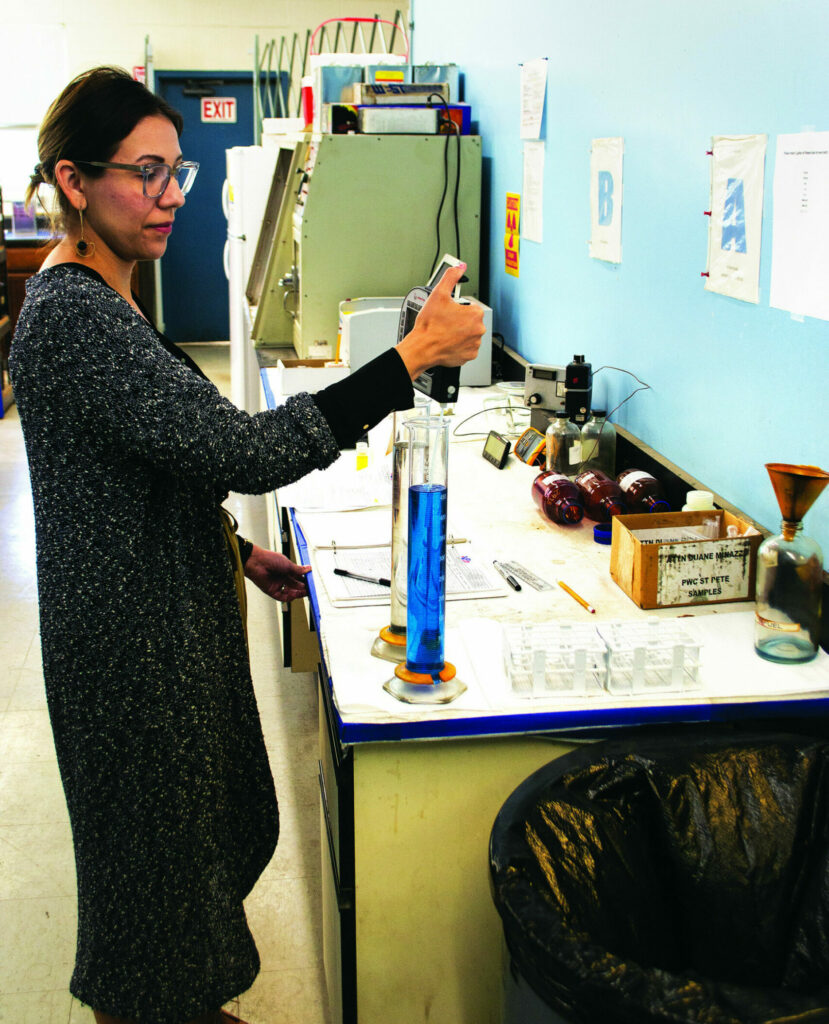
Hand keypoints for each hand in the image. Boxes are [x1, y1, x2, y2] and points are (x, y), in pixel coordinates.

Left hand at [243, 544, 310, 602]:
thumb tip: (308, 569)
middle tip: (309, 589)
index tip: (311, 583)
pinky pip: (282, 597)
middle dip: (303, 588)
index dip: (305, 581)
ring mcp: (277, 585)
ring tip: (303, 592)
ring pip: (290, 592)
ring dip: (297, 593)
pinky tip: (293, 595)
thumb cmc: (270, 559)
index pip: (298, 577)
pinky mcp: (272, 591)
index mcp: (286, 570)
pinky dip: (289, 597)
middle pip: (295, 586)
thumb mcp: (288, 564)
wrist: (256, 562)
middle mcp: (282, 578)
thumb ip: (298, 569)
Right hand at [395, 263, 485, 379]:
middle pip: (470, 321)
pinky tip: (448, 342)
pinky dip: (459, 345)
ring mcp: (475, 344)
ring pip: (469, 334)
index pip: (470, 307)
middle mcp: (479, 329)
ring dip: (460, 333)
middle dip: (459, 321)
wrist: (423, 348)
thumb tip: (459, 267)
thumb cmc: (430, 325)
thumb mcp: (438, 294)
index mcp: (476, 314)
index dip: (458, 308)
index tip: (448, 312)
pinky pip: (466, 348)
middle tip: (445, 322)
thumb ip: (450, 277)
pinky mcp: (470, 355)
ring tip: (445, 332)